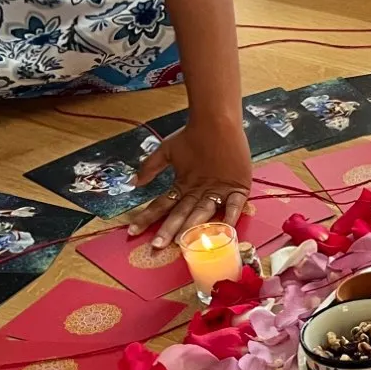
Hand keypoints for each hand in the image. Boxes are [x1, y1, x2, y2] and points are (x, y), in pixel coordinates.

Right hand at [121, 115, 252, 247]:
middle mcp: (198, 194)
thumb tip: (134, 182)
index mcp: (183, 187)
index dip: (148, 218)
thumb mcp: (168, 151)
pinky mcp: (237, 189)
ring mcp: (217, 193)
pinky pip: (234, 204)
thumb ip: (151, 167)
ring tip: (182, 240)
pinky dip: (231, 215)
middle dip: (168, 230)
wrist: (217, 124)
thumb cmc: (193, 137)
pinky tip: (226, 228)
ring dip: (194, 226)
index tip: (133, 231)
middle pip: (181, 214)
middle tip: (157, 246)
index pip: (162, 206)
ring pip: (203, 212)